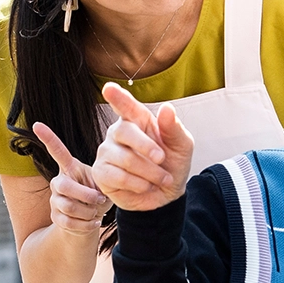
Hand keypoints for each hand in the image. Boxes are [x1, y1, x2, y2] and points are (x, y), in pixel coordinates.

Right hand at [32, 121, 111, 236]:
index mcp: (71, 169)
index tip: (36, 124)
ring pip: (68, 206)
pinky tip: (94, 222)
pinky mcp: (55, 216)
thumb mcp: (104, 182)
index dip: (48, 138)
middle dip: (85, 195)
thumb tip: (119, 170)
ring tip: (97, 211)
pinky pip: (69, 221)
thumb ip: (107, 175)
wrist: (92, 221)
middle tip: (99, 199)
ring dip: (88, 211)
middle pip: (64, 186)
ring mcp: (55, 199)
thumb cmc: (100, 196)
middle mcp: (59, 181)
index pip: (57, 151)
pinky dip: (86, 224)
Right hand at [93, 82, 195, 210]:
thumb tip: (166, 108)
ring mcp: (107, 151)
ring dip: (151, 172)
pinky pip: (119, 177)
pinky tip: (146, 186)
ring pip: (126, 159)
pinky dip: (139, 184)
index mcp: (138, 120)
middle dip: (147, 147)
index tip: (109, 89)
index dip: (117, 97)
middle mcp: (118, 132)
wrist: (167, 194)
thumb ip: (174, 128)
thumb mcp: (182, 146)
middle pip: (125, 131)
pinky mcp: (101, 172)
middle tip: (162, 159)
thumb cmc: (172, 164)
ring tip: (162, 178)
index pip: (126, 106)